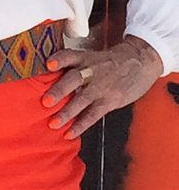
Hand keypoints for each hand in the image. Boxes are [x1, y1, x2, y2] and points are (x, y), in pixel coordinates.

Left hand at [42, 35, 163, 138]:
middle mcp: (92, 71)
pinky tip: (69, 134)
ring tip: (53, 124)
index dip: (60, 59)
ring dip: (67, 112)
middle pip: (74, 79)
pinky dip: (81, 125)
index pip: (71, 55)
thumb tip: (47, 83)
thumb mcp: (94, 58)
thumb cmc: (111, 62)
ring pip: (83, 99)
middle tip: (46, 102)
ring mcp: (102, 86)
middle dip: (60, 90)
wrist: (143, 60)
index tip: (49, 64)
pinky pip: (93, 114)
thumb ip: (74, 68)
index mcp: (86, 59)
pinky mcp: (110, 100)